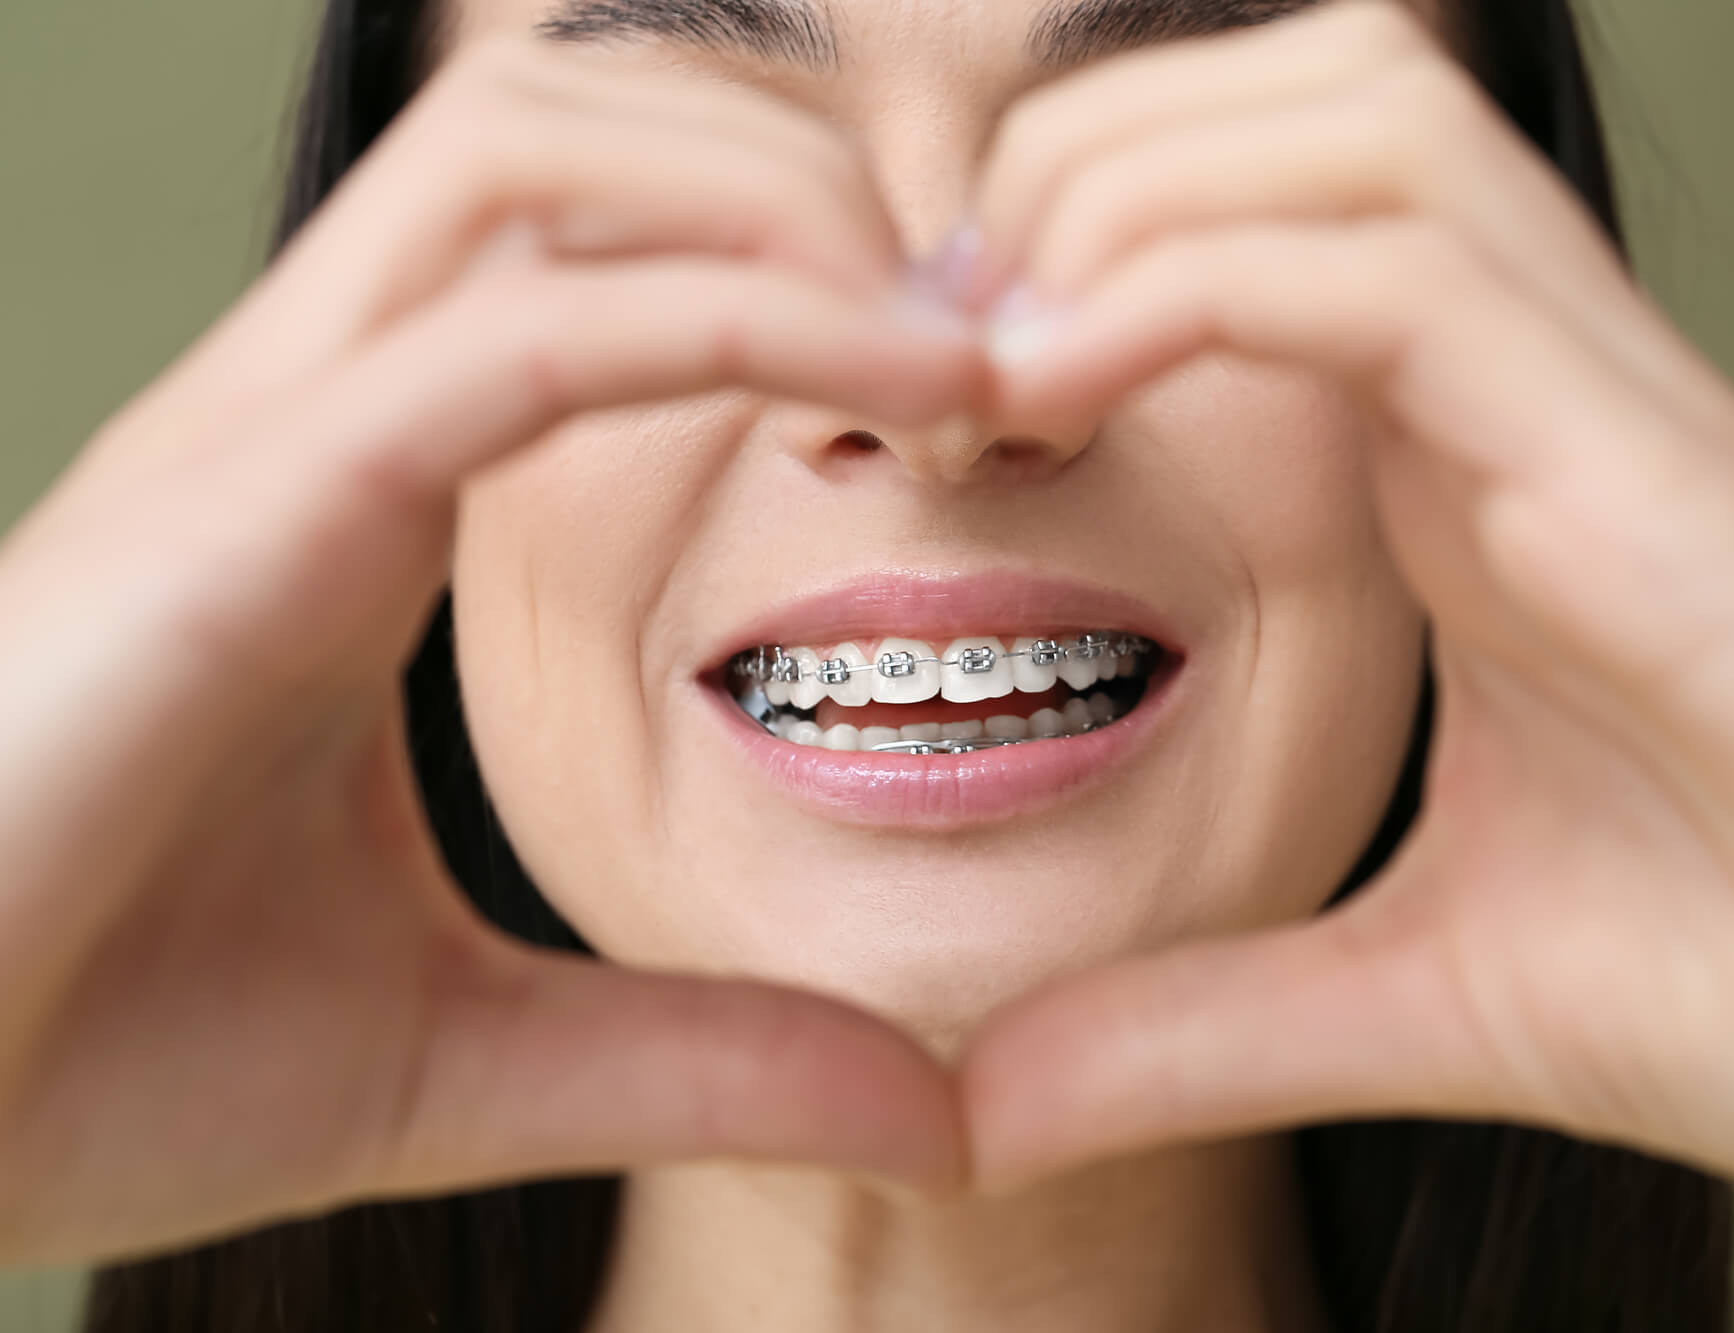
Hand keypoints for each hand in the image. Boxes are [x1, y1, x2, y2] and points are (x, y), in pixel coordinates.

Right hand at [0, 33, 982, 1265]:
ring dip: (793, 207)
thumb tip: (931, 1114)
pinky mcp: (246, 498)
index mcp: (372, 493)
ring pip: (544, 152)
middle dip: (817, 181)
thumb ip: (697, 1052)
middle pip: (580, 126)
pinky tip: (921, 399)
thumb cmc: (97, 1060)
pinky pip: (530, 326)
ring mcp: (273, 431)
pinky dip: (747, 323)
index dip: (816, 274)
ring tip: (966, 355)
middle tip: (1002, 332)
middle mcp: (323, 412)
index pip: (601, 244)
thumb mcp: (468, 1056)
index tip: (992, 394)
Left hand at [954, 0, 1733, 1213]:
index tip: (925, 422)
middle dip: (1056, 179)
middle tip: (929, 368)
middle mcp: (1509, 387)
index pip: (1228, 219)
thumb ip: (1192, 1023)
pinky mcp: (1630, 444)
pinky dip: (1190, 278)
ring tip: (989, 377)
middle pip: (1262, 103)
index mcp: (1447, 466)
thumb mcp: (1404, 996)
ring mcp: (1581, 391)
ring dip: (1115, 194)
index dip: (1045, 265)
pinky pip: (1389, 256)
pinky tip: (1056, 392)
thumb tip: (978, 1112)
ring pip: (1336, 113)